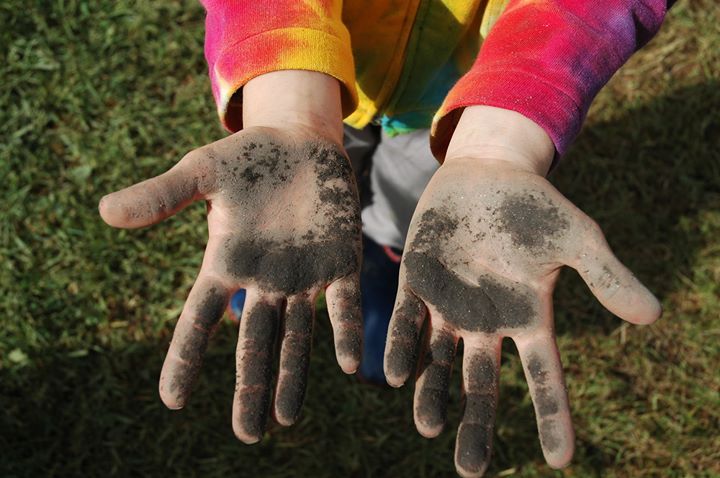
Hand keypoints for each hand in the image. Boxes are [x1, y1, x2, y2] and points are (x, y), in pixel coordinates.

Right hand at [99, 73, 361, 443]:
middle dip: (250, 388)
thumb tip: (104, 212)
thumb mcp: (202, 172)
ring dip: (292, 377)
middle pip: (253, 344)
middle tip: (247, 436)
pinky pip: (344, 305)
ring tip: (286, 420)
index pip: (200, 320)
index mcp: (228, 263)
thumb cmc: (249, 158)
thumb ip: (161, 196)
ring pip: (297, 337)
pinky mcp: (341, 262)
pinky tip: (351, 365)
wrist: (302, 142)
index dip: (185, 358)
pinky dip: (346, 333)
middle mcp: (265, 281)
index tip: (172, 401)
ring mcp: (304, 276)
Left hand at [384, 107, 660, 476]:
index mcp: (529, 317)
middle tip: (470, 471)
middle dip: (477, 425)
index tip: (560, 461)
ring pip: (439, 362)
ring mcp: (449, 306)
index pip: (543, 376)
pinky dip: (402, 348)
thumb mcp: (577, 238)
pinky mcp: (417, 284)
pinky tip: (393, 375)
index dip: (552, 416)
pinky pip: (408, 324)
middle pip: (482, 385)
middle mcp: (487, 322)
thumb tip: (652, 316)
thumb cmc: (535, 206)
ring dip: (433, 395)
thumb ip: (606, 276)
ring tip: (429, 427)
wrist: (486, 174)